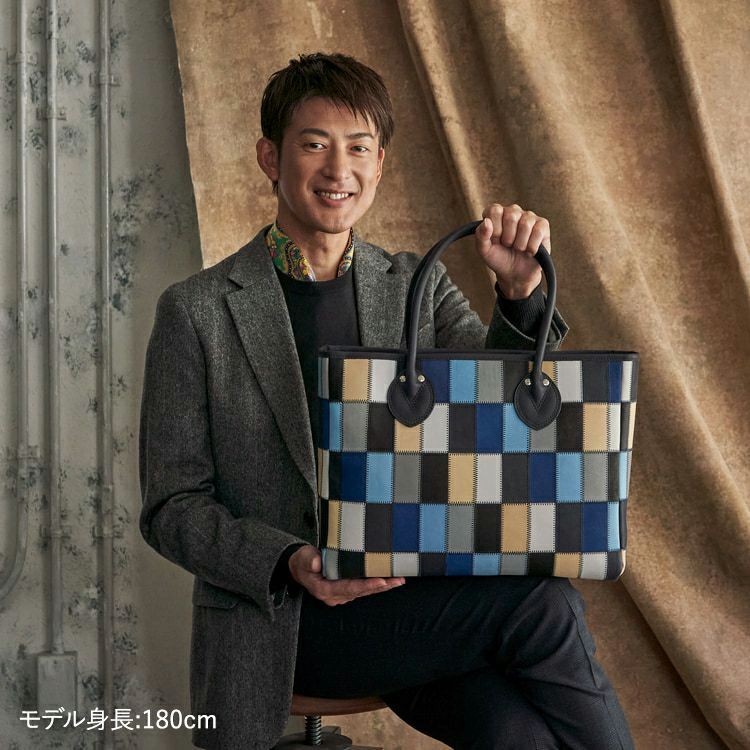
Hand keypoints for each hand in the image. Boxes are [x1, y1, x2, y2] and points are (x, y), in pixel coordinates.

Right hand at [288, 545, 404, 606]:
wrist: (299, 568)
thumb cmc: (302, 562)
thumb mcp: (302, 559)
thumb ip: (309, 560)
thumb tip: (316, 562)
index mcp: (325, 590)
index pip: (349, 588)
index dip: (366, 585)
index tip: (381, 581)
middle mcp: (335, 595)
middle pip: (361, 591)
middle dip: (380, 586)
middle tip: (397, 581)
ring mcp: (342, 594)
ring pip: (365, 591)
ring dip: (382, 586)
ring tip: (399, 580)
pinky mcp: (346, 589)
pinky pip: (363, 588)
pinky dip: (376, 584)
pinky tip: (389, 580)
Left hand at [475, 203, 551, 299]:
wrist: (515, 274)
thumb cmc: (499, 258)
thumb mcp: (484, 250)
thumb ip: (481, 236)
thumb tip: (487, 221)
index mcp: (496, 214)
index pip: (495, 210)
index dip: (495, 229)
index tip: (495, 240)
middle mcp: (513, 211)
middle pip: (511, 216)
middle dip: (507, 237)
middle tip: (507, 245)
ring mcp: (529, 217)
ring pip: (525, 224)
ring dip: (520, 244)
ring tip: (518, 248)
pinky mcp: (543, 225)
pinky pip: (538, 231)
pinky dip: (531, 246)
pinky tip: (529, 251)